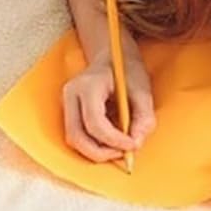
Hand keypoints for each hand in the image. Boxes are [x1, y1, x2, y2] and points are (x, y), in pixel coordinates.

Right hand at [62, 45, 156, 162]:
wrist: (112, 56)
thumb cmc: (127, 70)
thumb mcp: (142, 90)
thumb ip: (143, 117)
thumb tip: (137, 143)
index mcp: (88, 85)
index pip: (94, 122)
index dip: (114, 140)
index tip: (133, 145)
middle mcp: (71, 95)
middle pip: (77, 135)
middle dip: (100, 152)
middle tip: (124, 154)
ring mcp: (66, 103)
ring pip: (74, 139)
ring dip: (96, 151)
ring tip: (119, 149)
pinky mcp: (69, 111)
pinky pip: (77, 135)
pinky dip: (93, 144)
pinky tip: (111, 142)